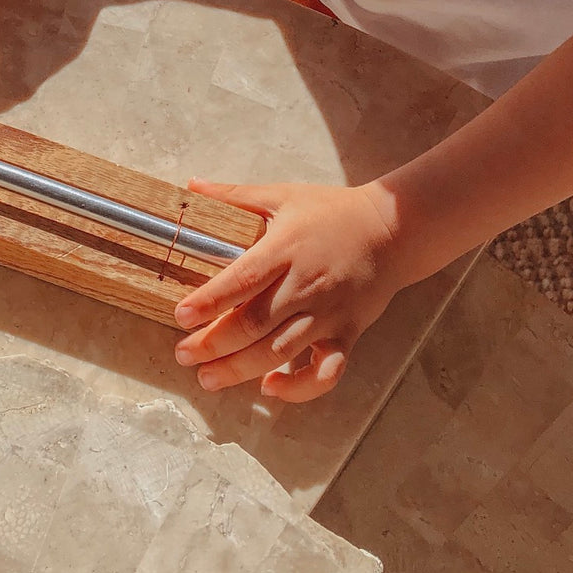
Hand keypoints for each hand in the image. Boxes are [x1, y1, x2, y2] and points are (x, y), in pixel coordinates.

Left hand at [173, 179, 404, 401]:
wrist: (392, 229)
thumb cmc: (333, 211)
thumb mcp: (282, 195)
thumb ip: (235, 196)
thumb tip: (192, 185)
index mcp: (286, 249)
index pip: (243, 280)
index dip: (210, 301)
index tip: (181, 316)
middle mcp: (305, 285)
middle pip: (255, 323)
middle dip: (215, 344)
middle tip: (183, 354)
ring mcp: (328, 313)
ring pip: (280, 351)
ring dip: (241, 370)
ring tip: (208, 378)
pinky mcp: (347, 333)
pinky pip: (326, 371)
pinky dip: (300, 388)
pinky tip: (271, 388)